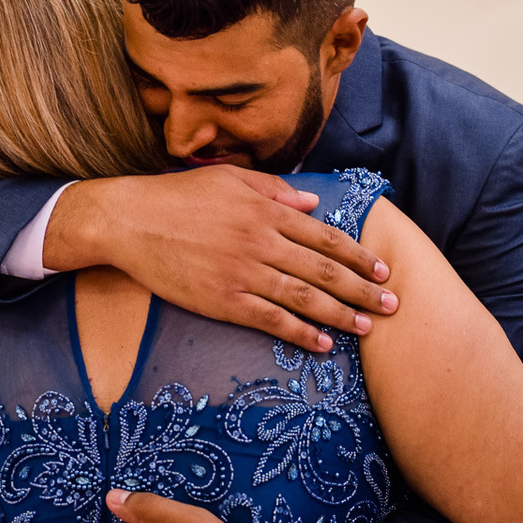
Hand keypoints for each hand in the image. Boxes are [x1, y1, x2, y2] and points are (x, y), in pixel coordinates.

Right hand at [53, 166, 394, 352]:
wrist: (128, 221)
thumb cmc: (176, 196)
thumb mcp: (228, 178)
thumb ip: (274, 189)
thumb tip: (313, 202)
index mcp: (265, 210)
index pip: (325, 237)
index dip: (357, 256)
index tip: (382, 269)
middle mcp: (261, 242)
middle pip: (324, 272)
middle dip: (364, 290)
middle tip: (393, 304)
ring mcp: (243, 274)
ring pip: (305, 299)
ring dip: (342, 315)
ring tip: (368, 327)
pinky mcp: (222, 301)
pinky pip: (271, 321)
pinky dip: (301, 334)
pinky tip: (322, 344)